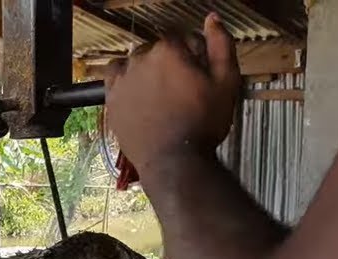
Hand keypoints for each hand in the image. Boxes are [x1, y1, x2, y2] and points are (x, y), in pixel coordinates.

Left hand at [105, 13, 240, 170]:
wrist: (173, 160)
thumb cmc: (202, 122)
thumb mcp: (226, 81)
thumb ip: (221, 44)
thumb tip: (212, 18)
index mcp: (168, 50)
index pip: (181, 39)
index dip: (193, 55)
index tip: (198, 75)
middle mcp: (140, 59)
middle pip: (157, 50)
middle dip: (169, 63)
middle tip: (181, 90)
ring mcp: (122, 79)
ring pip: (136, 63)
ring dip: (147, 71)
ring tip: (161, 94)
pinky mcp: (111, 99)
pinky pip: (115, 78)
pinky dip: (126, 80)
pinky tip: (139, 95)